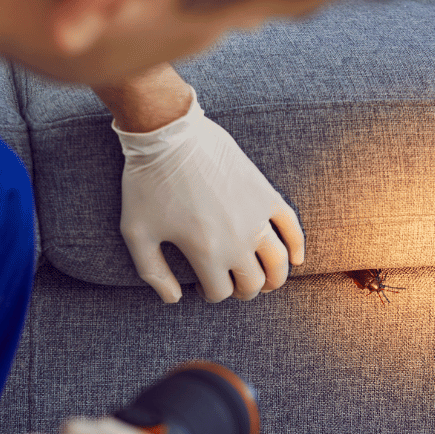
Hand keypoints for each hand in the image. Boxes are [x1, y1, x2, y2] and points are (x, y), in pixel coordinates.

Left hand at [114, 85, 304, 302]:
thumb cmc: (148, 183)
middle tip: (231, 284)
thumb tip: (174, 299)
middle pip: (253, 283)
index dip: (211, 294)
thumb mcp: (136, 233)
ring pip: (279, 263)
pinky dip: (298, 246)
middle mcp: (238, 241)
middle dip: (242, 291)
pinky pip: (292, 227)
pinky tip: (296, 258)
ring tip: (266, 281)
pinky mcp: (266, 195)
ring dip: (275, 279)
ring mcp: (257, 217)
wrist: (169, 135)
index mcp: (207, 254)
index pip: (221, 292)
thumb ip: (153, 273)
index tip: (202, 286)